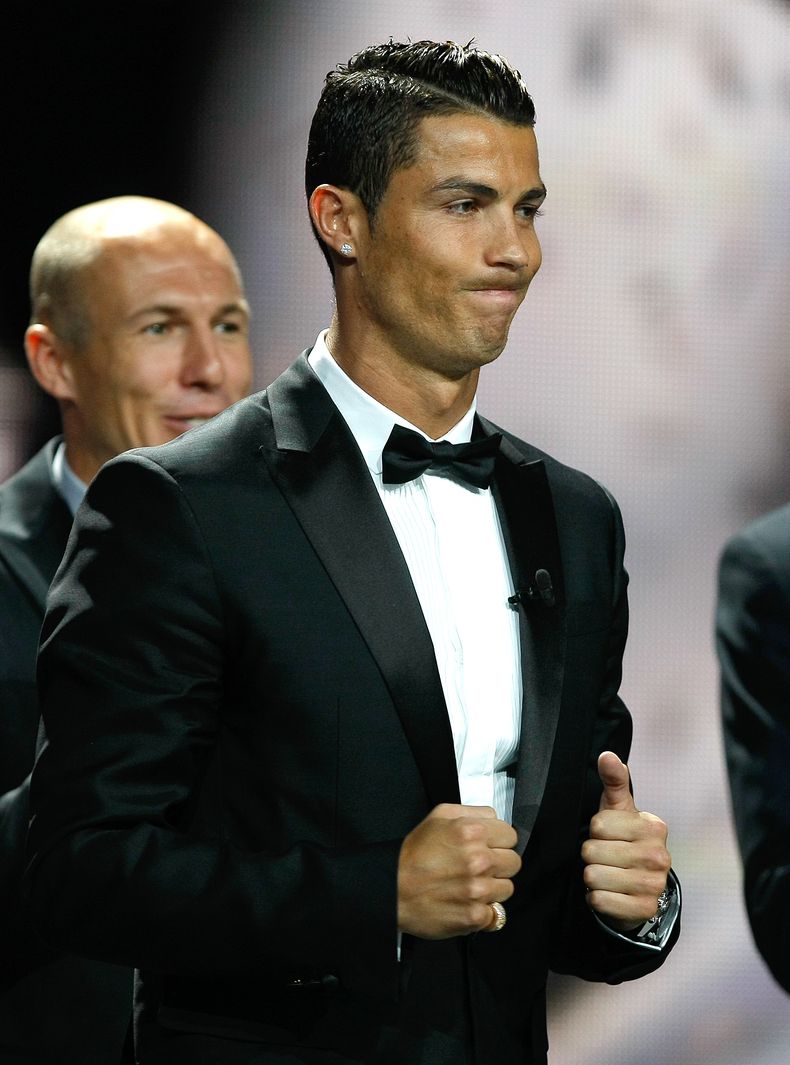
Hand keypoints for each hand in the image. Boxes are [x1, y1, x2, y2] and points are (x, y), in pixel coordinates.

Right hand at [397, 804, 520, 938]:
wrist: (393, 889)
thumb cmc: (414, 853)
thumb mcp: (439, 816)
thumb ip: (472, 812)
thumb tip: (495, 818)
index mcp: (472, 832)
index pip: (511, 836)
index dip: (499, 841)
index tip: (488, 847)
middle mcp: (479, 860)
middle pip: (514, 862)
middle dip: (499, 864)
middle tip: (479, 867)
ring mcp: (479, 890)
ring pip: (507, 888)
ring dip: (493, 888)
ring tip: (470, 885)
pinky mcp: (475, 916)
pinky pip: (495, 913)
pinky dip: (483, 911)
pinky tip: (465, 902)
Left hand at [581, 751, 670, 931]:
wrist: (639, 886)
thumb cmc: (623, 840)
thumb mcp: (618, 809)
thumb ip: (613, 780)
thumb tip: (607, 755)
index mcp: (654, 826)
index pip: (598, 825)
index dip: (595, 832)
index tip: (608, 836)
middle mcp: (660, 856)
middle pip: (592, 851)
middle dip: (591, 855)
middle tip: (606, 858)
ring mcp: (654, 885)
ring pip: (593, 877)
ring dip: (592, 877)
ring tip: (607, 874)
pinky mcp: (645, 910)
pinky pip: (599, 901)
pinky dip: (596, 898)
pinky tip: (610, 893)